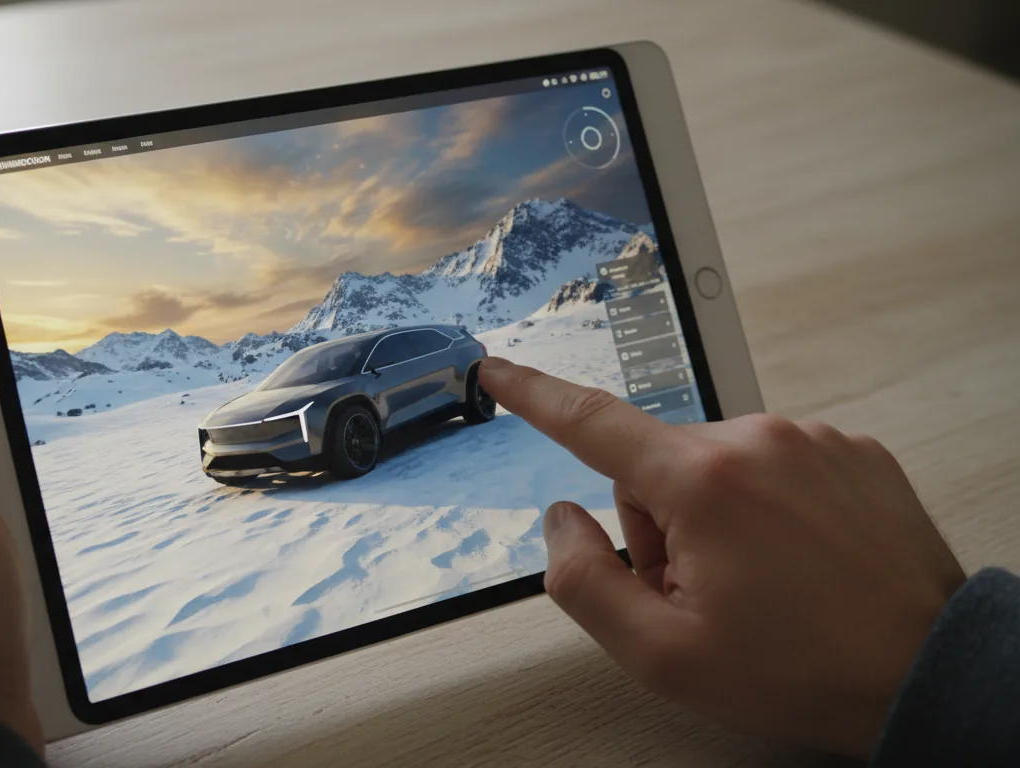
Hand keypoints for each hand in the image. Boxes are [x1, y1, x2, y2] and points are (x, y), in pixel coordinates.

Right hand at [479, 357, 964, 758]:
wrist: (925, 673)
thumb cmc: (800, 670)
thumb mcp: (661, 653)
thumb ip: (582, 579)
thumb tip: (560, 518)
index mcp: (702, 482)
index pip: (592, 423)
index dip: (533, 395)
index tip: (497, 370)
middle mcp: (757, 440)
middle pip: (657, 466)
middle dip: (659, 524)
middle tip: (702, 592)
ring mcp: (812, 440)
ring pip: (716, 466)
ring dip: (716, 516)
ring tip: (761, 583)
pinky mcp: (854, 450)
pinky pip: (774, 465)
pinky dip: (768, 507)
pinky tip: (799, 561)